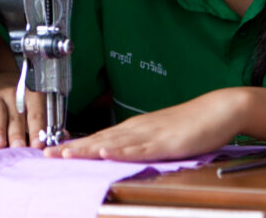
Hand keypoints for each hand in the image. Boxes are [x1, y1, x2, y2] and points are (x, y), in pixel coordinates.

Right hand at [0, 71, 46, 148]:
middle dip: (17, 133)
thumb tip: (45, 149)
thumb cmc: (23, 105)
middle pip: (16, 115)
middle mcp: (14, 94)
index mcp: (32, 96)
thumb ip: (39, 128)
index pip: (36, 113)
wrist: (3, 83)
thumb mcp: (34, 110)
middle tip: (19, 147)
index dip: (37, 129)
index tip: (38, 144)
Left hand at [44, 88, 246, 161]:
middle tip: (45, 154)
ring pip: (113, 143)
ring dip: (88, 148)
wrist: (219, 110)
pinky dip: (122, 151)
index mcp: (134, 128)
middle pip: (98, 139)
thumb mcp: (160, 136)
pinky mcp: (166, 142)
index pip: (98, 138)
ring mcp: (151, 134)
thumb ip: (140, 145)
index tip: (51, 151)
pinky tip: (107, 152)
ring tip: (65, 154)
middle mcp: (137, 129)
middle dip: (71, 147)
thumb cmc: (192, 125)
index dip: (74, 145)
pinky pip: (141, 148)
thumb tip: (119, 154)